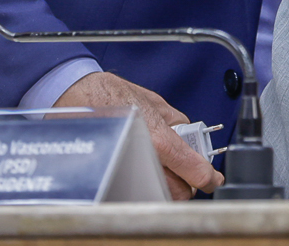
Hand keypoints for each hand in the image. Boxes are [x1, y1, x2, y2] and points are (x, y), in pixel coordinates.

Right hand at [53, 71, 223, 199]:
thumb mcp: (155, 101)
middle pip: (178, 191)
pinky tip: (146, 167)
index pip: (191, 168)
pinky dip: (148, 183)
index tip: (212, 179)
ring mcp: (129, 169)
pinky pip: (139, 187)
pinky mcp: (114, 173)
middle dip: (187, 184)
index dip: (207, 177)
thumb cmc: (110, 94)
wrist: (75, 97)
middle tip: (189, 170)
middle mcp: (145, 157)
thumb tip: (189, 136)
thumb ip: (176, 121)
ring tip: (165, 167)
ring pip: (159, 194)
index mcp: (159, 137)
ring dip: (167, 186)